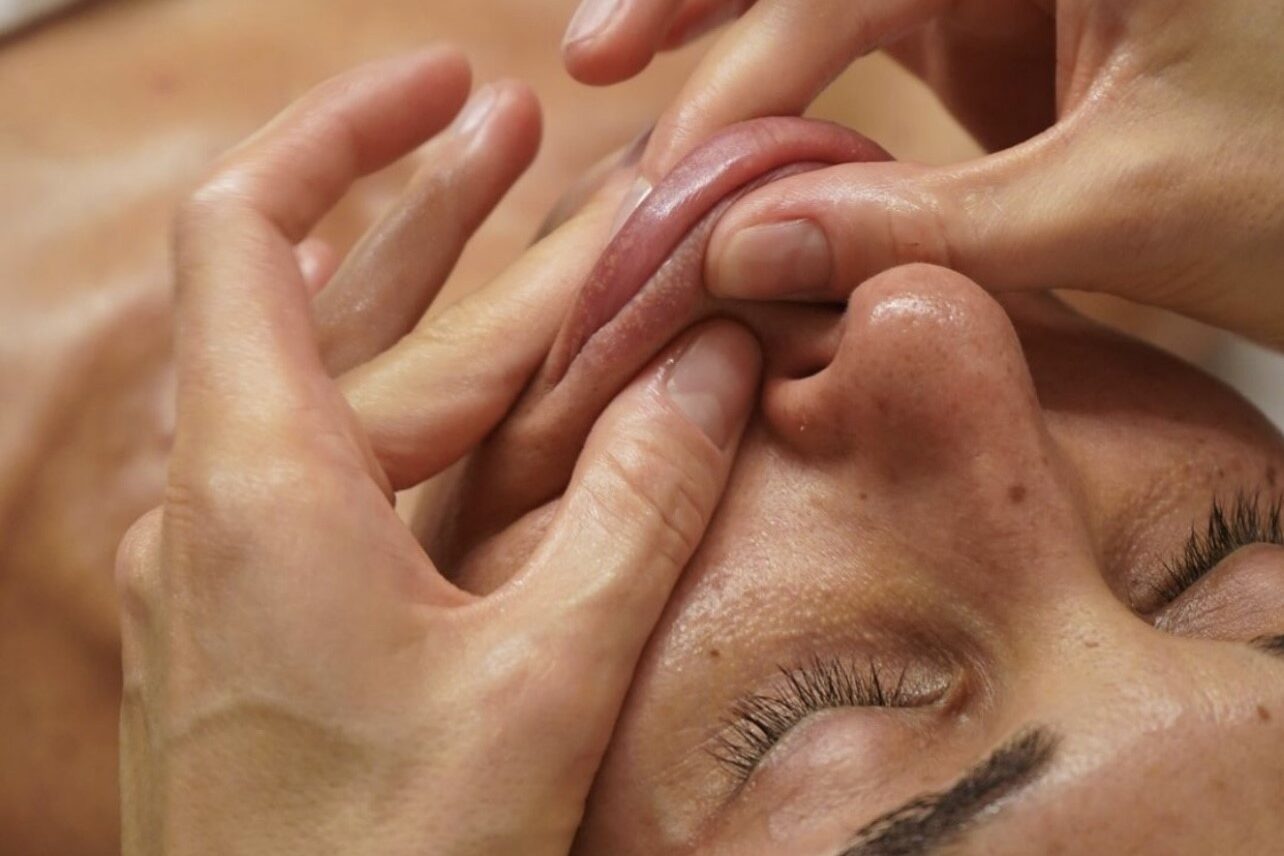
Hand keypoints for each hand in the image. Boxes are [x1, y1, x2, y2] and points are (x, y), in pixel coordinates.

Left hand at [116, 48, 760, 854]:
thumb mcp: (545, 676)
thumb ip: (635, 505)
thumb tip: (710, 361)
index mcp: (259, 486)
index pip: (253, 228)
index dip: (345, 131)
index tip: (448, 79)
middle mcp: (218, 507)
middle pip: (320, 305)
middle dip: (427, 213)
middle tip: (530, 139)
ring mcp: (229, 570)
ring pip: (334, 396)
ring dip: (428, 313)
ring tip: (526, 224)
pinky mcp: (257, 626)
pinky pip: (337, 480)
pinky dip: (416, 416)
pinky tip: (490, 395)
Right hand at [562, 0, 1283, 345]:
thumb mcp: (1119, 212)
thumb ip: (917, 229)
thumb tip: (741, 251)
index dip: (747, 89)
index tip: (674, 193)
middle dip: (707, 1)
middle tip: (596, 57)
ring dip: (744, 39)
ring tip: (627, 69)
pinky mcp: (1010, 32)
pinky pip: (877, 38)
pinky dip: (804, 83)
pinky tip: (745, 134)